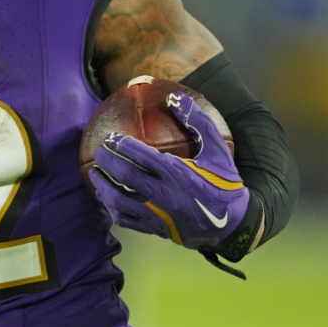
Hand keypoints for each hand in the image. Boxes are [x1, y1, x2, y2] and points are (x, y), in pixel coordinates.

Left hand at [89, 91, 248, 250]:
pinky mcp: (156, 229)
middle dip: (108, 162)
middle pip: (126, 176)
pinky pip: (127, 220)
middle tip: (98, 152)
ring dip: (104, 186)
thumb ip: (197, 122)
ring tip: (95, 174)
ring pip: (121, 201)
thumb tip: (175, 97)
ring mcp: (158, 215)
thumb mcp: (217, 151)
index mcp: (179, 174)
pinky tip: (106, 199)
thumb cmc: (224, 184)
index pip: (143, 156)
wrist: (233, 224)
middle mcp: (165, 195)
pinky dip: (112, 208)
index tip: (110, 137)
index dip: (122, 145)